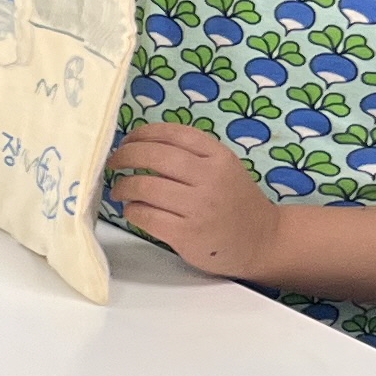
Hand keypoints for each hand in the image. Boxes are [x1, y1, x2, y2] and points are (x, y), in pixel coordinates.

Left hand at [108, 123, 286, 280]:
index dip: (143, 133)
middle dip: (125, 156)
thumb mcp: (225, 169)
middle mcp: (210, 178)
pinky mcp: (186, 234)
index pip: (174, 133)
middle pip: (153, 156)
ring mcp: (198, 207)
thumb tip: (141, 146)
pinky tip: (134, 210)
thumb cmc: (235, 203)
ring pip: (143, 186)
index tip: (128, 140)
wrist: (262, 241)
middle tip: (113, 162)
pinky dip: (132, 210)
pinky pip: (144, 215)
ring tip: (121, 190)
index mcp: (219, 157)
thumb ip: (193, 156)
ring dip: (123, 186)